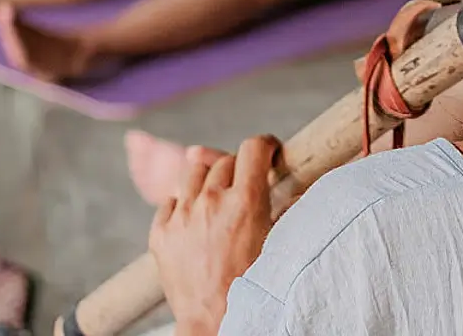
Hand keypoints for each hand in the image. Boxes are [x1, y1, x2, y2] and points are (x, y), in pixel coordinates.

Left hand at [149, 136, 280, 334]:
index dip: (265, 145)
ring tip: (217, 198)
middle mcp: (211, 201)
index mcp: (246, 201)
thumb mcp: (280, 242)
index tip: (268, 151)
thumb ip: (290, 207)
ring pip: (192, 171)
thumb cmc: (253, 285)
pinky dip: (182, 204)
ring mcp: (181, 216)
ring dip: (207, 178)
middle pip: (224, 160)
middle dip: (238, 168)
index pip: (254, 147)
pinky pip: (169, 200)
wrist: (215, 321)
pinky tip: (194, 220)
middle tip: (245, 186)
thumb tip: (302, 186)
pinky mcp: (160, 233)